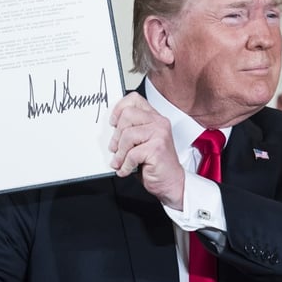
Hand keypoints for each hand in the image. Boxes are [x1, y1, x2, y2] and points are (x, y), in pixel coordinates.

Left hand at [109, 92, 185, 209]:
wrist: (171, 182)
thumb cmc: (155, 164)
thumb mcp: (141, 142)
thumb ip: (130, 131)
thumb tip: (110, 129)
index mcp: (154, 118)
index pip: (134, 99)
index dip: (119, 108)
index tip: (113, 123)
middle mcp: (159, 122)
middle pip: (127, 115)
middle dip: (116, 135)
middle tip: (115, 148)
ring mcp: (160, 134)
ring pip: (127, 135)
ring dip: (120, 153)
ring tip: (120, 162)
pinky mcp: (158, 148)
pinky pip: (132, 154)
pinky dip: (125, 165)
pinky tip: (126, 169)